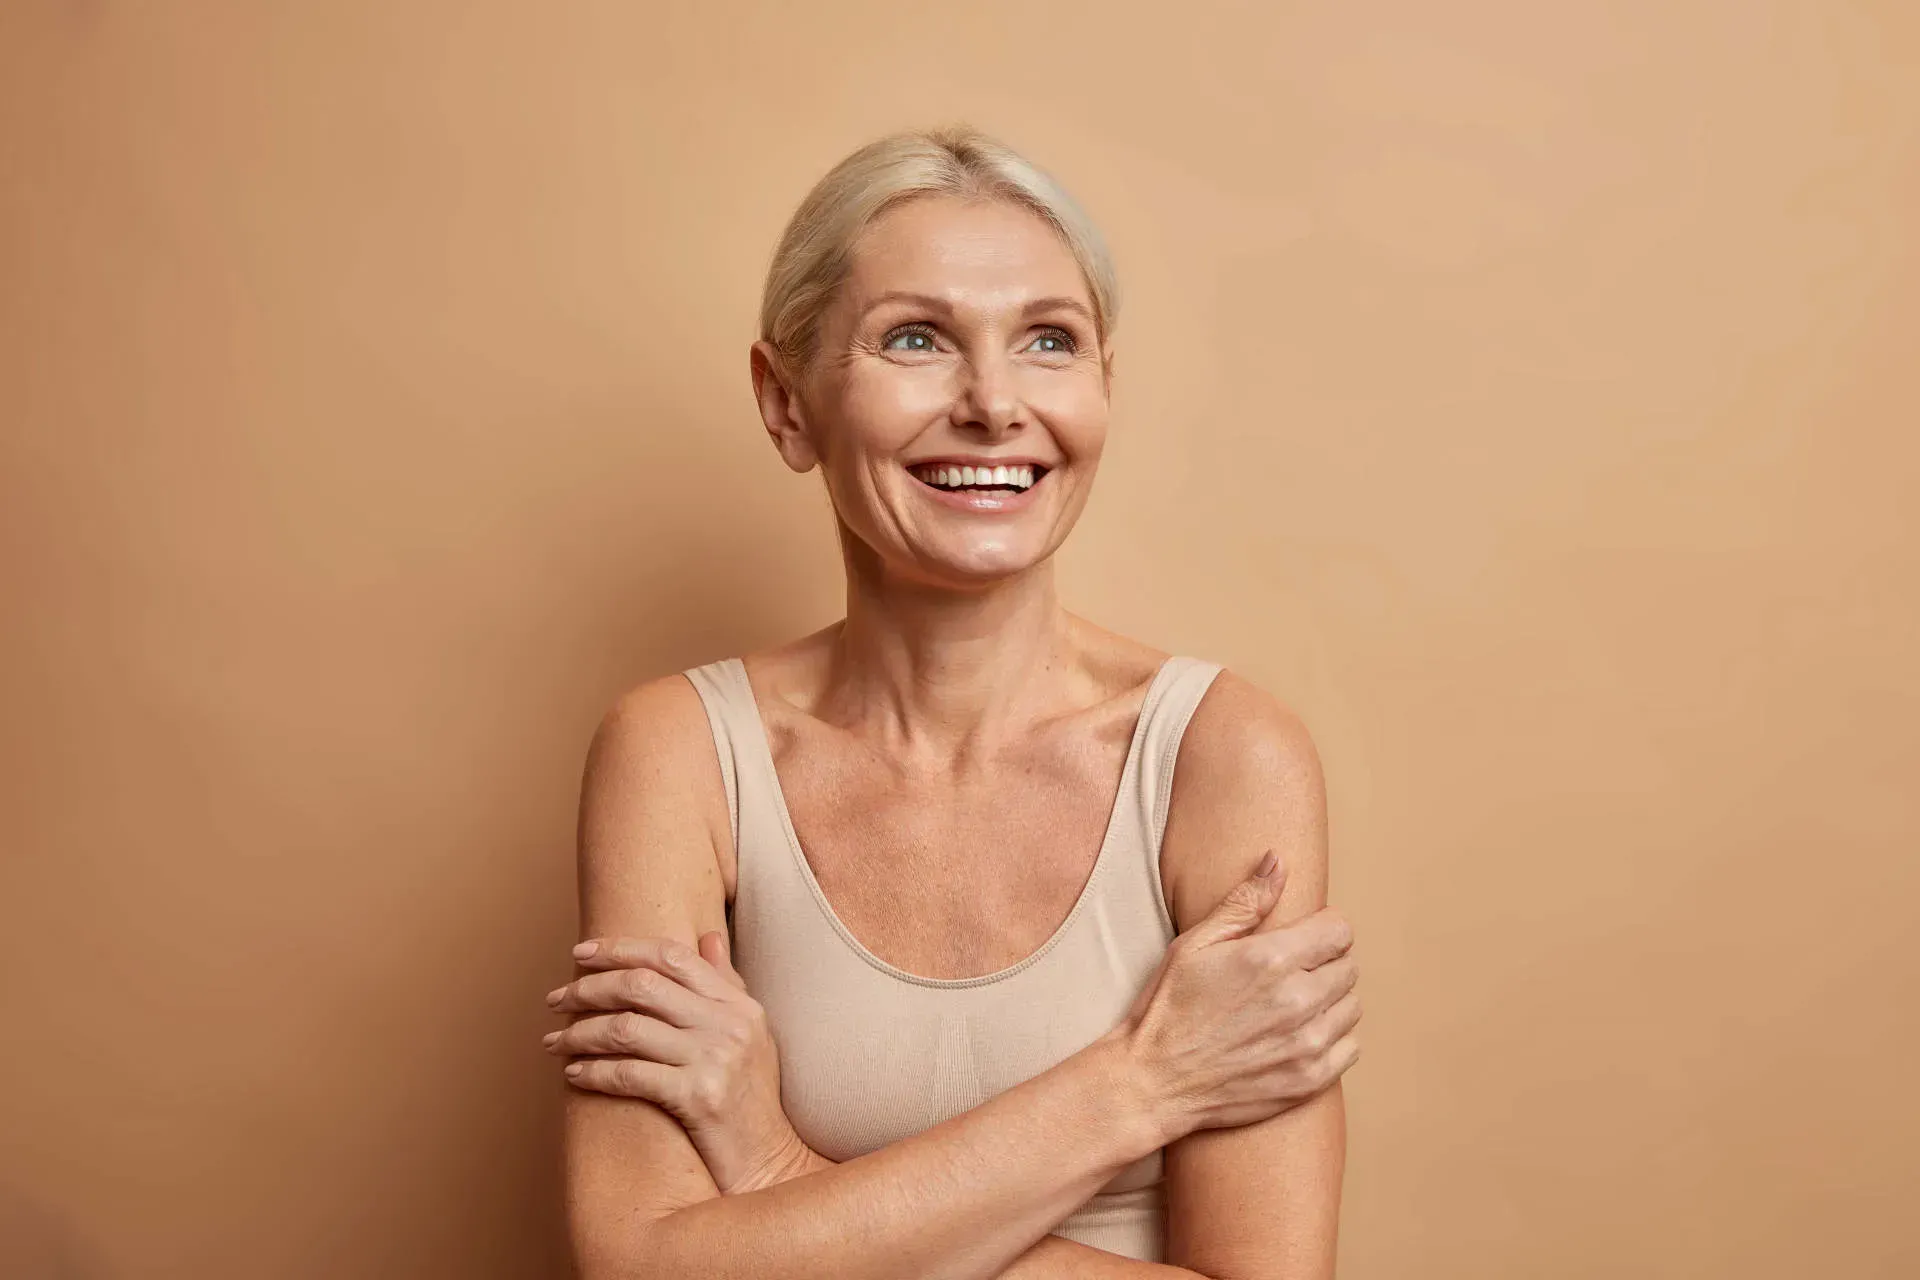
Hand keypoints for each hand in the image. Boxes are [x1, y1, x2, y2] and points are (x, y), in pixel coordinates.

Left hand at [543, 929, 818, 1193]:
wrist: (770, 1165)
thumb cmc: (752, 1103)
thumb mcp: (752, 1035)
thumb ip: (727, 985)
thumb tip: (708, 937)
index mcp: (740, 1004)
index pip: (673, 956)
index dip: (622, 948)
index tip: (583, 951)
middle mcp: (730, 1024)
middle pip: (643, 985)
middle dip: (589, 987)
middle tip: (556, 999)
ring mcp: (716, 1059)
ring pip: (627, 1028)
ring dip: (580, 1032)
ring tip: (554, 1040)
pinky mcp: (699, 1097)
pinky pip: (629, 1074)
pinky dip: (593, 1072)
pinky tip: (573, 1073)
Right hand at [1113, 852, 1361, 1138]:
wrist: (1154, 1081)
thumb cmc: (1168, 1008)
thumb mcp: (1195, 943)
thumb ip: (1245, 901)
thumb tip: (1278, 860)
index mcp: (1271, 959)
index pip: (1339, 930)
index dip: (1321, 928)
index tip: (1302, 937)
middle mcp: (1297, 1001)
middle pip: (1349, 966)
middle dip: (1326, 961)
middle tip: (1292, 970)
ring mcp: (1306, 1044)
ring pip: (1352, 1006)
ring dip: (1331, 999)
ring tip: (1295, 1002)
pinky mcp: (1309, 1080)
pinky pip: (1350, 1047)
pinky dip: (1334, 1037)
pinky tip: (1301, 1034)